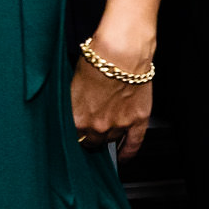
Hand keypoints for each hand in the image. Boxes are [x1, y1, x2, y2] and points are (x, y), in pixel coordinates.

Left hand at [71, 42, 155, 157]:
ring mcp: (118, 124)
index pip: (70, 136)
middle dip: (89, 136)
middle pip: (90, 142)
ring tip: (105, 130)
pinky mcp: (138, 120)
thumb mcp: (73, 83)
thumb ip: (73, 104)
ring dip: (107, 136)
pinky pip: (133, 143)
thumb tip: (73, 111)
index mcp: (76, 118)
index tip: (73, 132)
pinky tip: (123, 157)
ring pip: (110, 139)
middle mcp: (96, 126)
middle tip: (89, 130)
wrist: (121, 51)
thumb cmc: (96, 60)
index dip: (73, 132)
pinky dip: (127, 152)